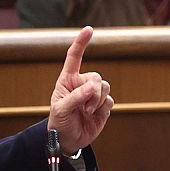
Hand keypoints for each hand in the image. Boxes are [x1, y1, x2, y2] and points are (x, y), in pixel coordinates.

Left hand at [48, 26, 112, 154]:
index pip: (74, 57)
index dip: (81, 43)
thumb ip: (75, 98)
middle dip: (93, 92)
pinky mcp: (103, 106)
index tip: (89, 30)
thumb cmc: (59, 122)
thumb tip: (92, 88)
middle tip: (84, 107)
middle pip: (96, 77)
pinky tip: (94, 115)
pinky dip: (103, 109)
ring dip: (97, 101)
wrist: (69, 140)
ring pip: (105, 87)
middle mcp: (82, 84)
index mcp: (68, 80)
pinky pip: (110, 100)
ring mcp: (93, 95)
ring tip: (87, 112)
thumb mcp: (60, 110)